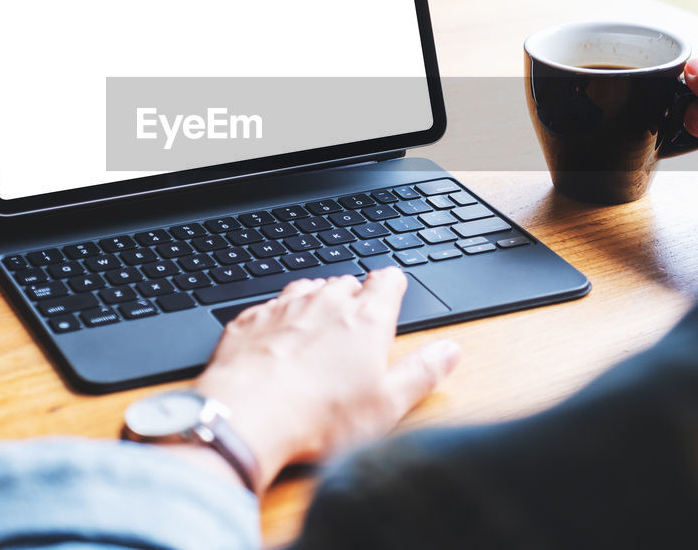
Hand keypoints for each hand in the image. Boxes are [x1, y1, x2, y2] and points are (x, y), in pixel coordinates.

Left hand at [190, 268, 460, 489]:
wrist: (248, 416)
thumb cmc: (320, 416)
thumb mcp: (388, 403)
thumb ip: (422, 372)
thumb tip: (449, 351)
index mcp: (366, 319)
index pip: (386, 281)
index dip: (391, 284)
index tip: (391, 289)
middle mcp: (324, 303)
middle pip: (345, 284)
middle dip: (353, 297)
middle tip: (356, 324)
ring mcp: (283, 308)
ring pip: (305, 290)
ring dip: (314, 303)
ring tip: (317, 329)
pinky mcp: (248, 321)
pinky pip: (268, 308)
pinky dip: (276, 320)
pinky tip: (275, 341)